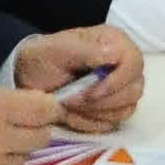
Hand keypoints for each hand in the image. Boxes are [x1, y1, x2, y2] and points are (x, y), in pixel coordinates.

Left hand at [15, 25, 145, 125]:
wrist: (29, 81)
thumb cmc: (42, 59)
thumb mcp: (55, 50)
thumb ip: (83, 51)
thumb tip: (113, 55)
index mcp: (114, 41)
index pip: (134, 62)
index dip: (116, 81)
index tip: (91, 92)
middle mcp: (123, 63)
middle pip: (135, 89)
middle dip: (102, 101)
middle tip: (72, 100)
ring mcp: (121, 87)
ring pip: (126, 108)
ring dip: (95, 112)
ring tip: (70, 104)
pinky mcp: (113, 108)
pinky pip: (114, 123)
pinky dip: (91, 122)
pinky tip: (73, 113)